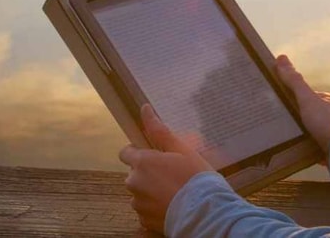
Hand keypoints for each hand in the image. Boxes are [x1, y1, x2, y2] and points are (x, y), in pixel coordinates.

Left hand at [118, 104, 213, 233]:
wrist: (204, 213)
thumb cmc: (195, 177)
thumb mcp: (182, 149)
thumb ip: (160, 130)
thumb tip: (145, 108)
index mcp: (141, 162)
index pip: (126, 153)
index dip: (139, 153)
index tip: (155, 156)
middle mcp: (134, 182)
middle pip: (135, 174)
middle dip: (148, 173)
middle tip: (171, 175)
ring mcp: (138, 203)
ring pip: (140, 192)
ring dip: (151, 191)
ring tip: (174, 192)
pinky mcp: (143, 220)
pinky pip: (145, 210)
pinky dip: (155, 207)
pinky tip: (172, 205)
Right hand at [275, 54, 329, 160]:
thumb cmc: (325, 122)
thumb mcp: (307, 98)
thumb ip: (294, 81)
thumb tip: (281, 57)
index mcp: (328, 100)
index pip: (305, 96)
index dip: (291, 97)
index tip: (275, 103)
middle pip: (306, 113)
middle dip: (293, 117)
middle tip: (274, 122)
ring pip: (309, 129)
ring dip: (297, 133)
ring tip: (278, 137)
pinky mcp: (329, 148)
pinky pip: (311, 144)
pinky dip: (302, 145)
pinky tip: (290, 149)